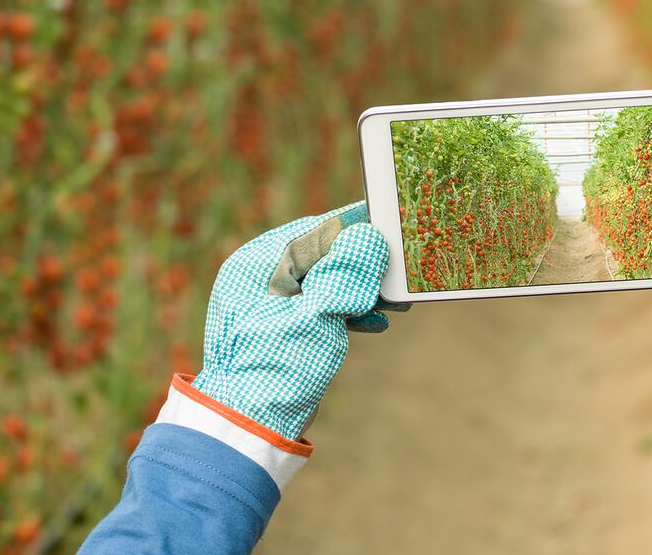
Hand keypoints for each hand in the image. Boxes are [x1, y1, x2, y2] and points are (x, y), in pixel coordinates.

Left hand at [191, 202, 405, 439]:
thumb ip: (344, 273)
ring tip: (398, 300)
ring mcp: (271, 304)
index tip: (393, 223)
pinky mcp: (284, 328)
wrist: (248, 428)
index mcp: (258, 263)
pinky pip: (322, 307)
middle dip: (365, 262)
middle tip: (403, 265)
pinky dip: (349, 311)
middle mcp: (260, 277)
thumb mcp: (316, 316)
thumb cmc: (276, 368)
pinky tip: (377, 321)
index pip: (316, 230)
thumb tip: (368, 237)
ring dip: (363, 289)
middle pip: (324, 255)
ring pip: (327, 282)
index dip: (357, 227)